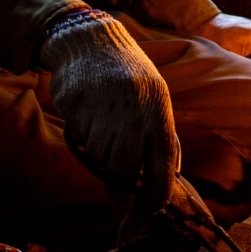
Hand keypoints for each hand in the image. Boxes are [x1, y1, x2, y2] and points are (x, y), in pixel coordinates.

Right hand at [39, 11, 179, 206]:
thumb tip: (171, 177)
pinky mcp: (79, 106)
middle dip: (119, 188)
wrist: (94, 44)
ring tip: (103, 142)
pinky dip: (84, 140)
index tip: (152, 207)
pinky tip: (90, 121)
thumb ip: (163, 138)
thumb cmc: (132, 80)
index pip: (163, 165)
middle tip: (117, 196)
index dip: (158, 193)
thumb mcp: (157, 103)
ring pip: (99, 157)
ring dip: (100, 160)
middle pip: (124, 168)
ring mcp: (105, 110)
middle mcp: (134, 114)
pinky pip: (81, 140)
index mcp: (159, 115)